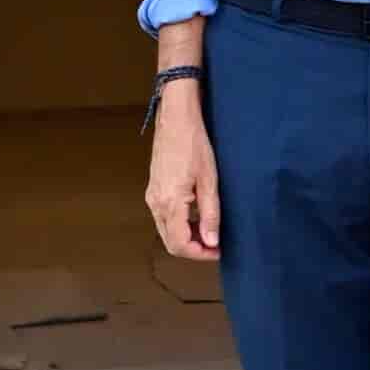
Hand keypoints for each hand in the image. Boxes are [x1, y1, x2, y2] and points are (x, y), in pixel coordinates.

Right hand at [144, 85, 220, 260]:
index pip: (180, 245)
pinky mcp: (153, 188)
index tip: (218, 250)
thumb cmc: (194, 142)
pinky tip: (196, 212)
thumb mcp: (209, 179)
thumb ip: (210, 213)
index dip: (200, 254)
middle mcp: (156, 202)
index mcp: (170, 202)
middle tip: (215, 242)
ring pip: (166, 231)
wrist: (176, 116)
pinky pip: (163, 216)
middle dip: (193, 248)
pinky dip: (179, 223)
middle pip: (171, 242)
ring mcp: (152, 195)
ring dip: (187, 236)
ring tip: (209, 226)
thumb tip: (212, 243)